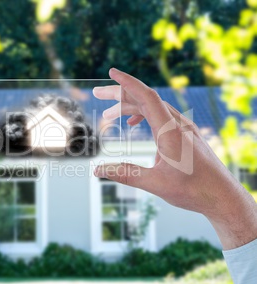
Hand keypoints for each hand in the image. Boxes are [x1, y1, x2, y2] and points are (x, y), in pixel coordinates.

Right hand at [93, 68, 256, 249]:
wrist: (223, 196)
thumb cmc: (193, 190)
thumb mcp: (155, 184)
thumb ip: (125, 174)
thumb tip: (97, 170)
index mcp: (170, 132)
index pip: (147, 97)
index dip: (128, 83)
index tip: (112, 72)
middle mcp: (178, 124)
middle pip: (146, 99)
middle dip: (120, 94)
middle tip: (98, 94)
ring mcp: (183, 128)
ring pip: (153, 107)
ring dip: (130, 107)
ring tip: (109, 115)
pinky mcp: (186, 134)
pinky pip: (161, 116)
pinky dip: (144, 115)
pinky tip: (133, 124)